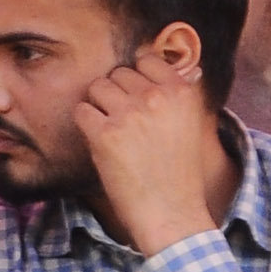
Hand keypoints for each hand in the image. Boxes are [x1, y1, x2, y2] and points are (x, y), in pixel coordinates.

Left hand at [71, 55, 230, 254]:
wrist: (170, 212)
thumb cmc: (177, 169)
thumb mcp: (189, 122)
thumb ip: (176, 91)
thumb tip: (167, 60)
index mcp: (182, 91)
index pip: (146, 60)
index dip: (136, 80)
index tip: (138, 101)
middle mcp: (157, 96)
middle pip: (118, 74)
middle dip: (116, 95)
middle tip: (127, 125)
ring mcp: (130, 113)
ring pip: (96, 88)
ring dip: (99, 107)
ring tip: (115, 134)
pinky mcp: (105, 134)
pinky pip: (81, 111)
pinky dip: (85, 125)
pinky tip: (101, 143)